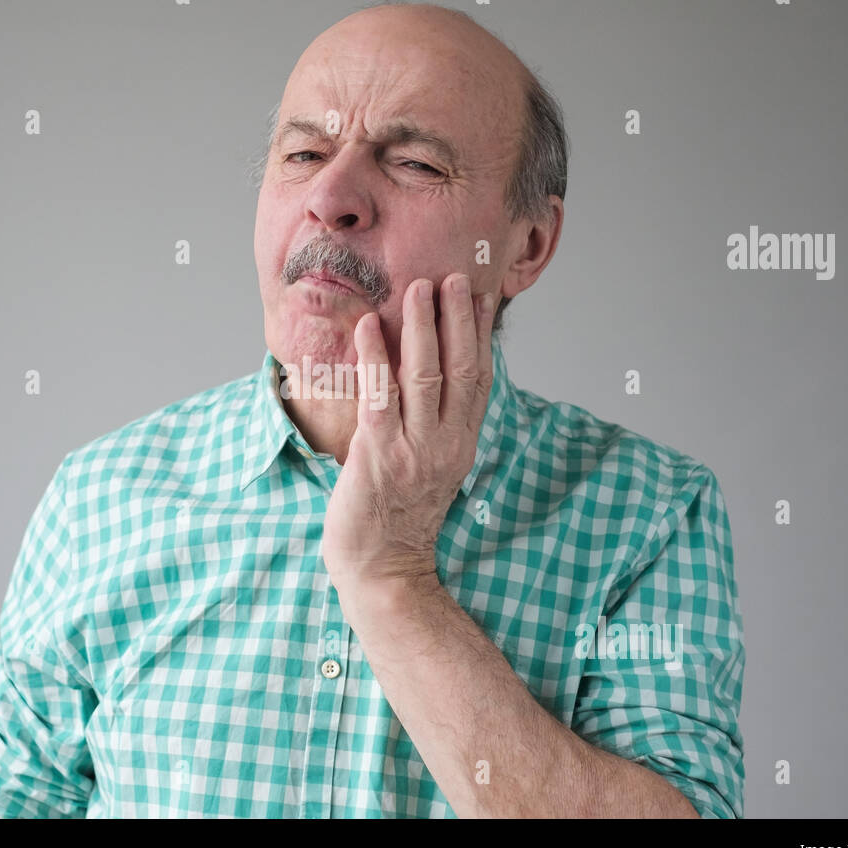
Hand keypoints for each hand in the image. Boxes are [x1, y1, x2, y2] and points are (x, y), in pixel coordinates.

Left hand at [321, 272, 495, 605]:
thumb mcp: (430, 467)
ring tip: (417, 288)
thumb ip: (435, 426)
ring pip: (425, 375)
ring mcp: (415, 450)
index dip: (481, 335)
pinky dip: (375, 357)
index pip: (480, 379)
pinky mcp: (379, 456)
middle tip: (454, 276)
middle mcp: (447, 444)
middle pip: (461, 369)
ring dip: (422, 327)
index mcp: (462, 444)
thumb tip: (430, 379)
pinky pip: (379, 396)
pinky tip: (367, 327)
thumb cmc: (397, 517)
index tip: (481, 296)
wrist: (382, 570)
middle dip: (457, 319)